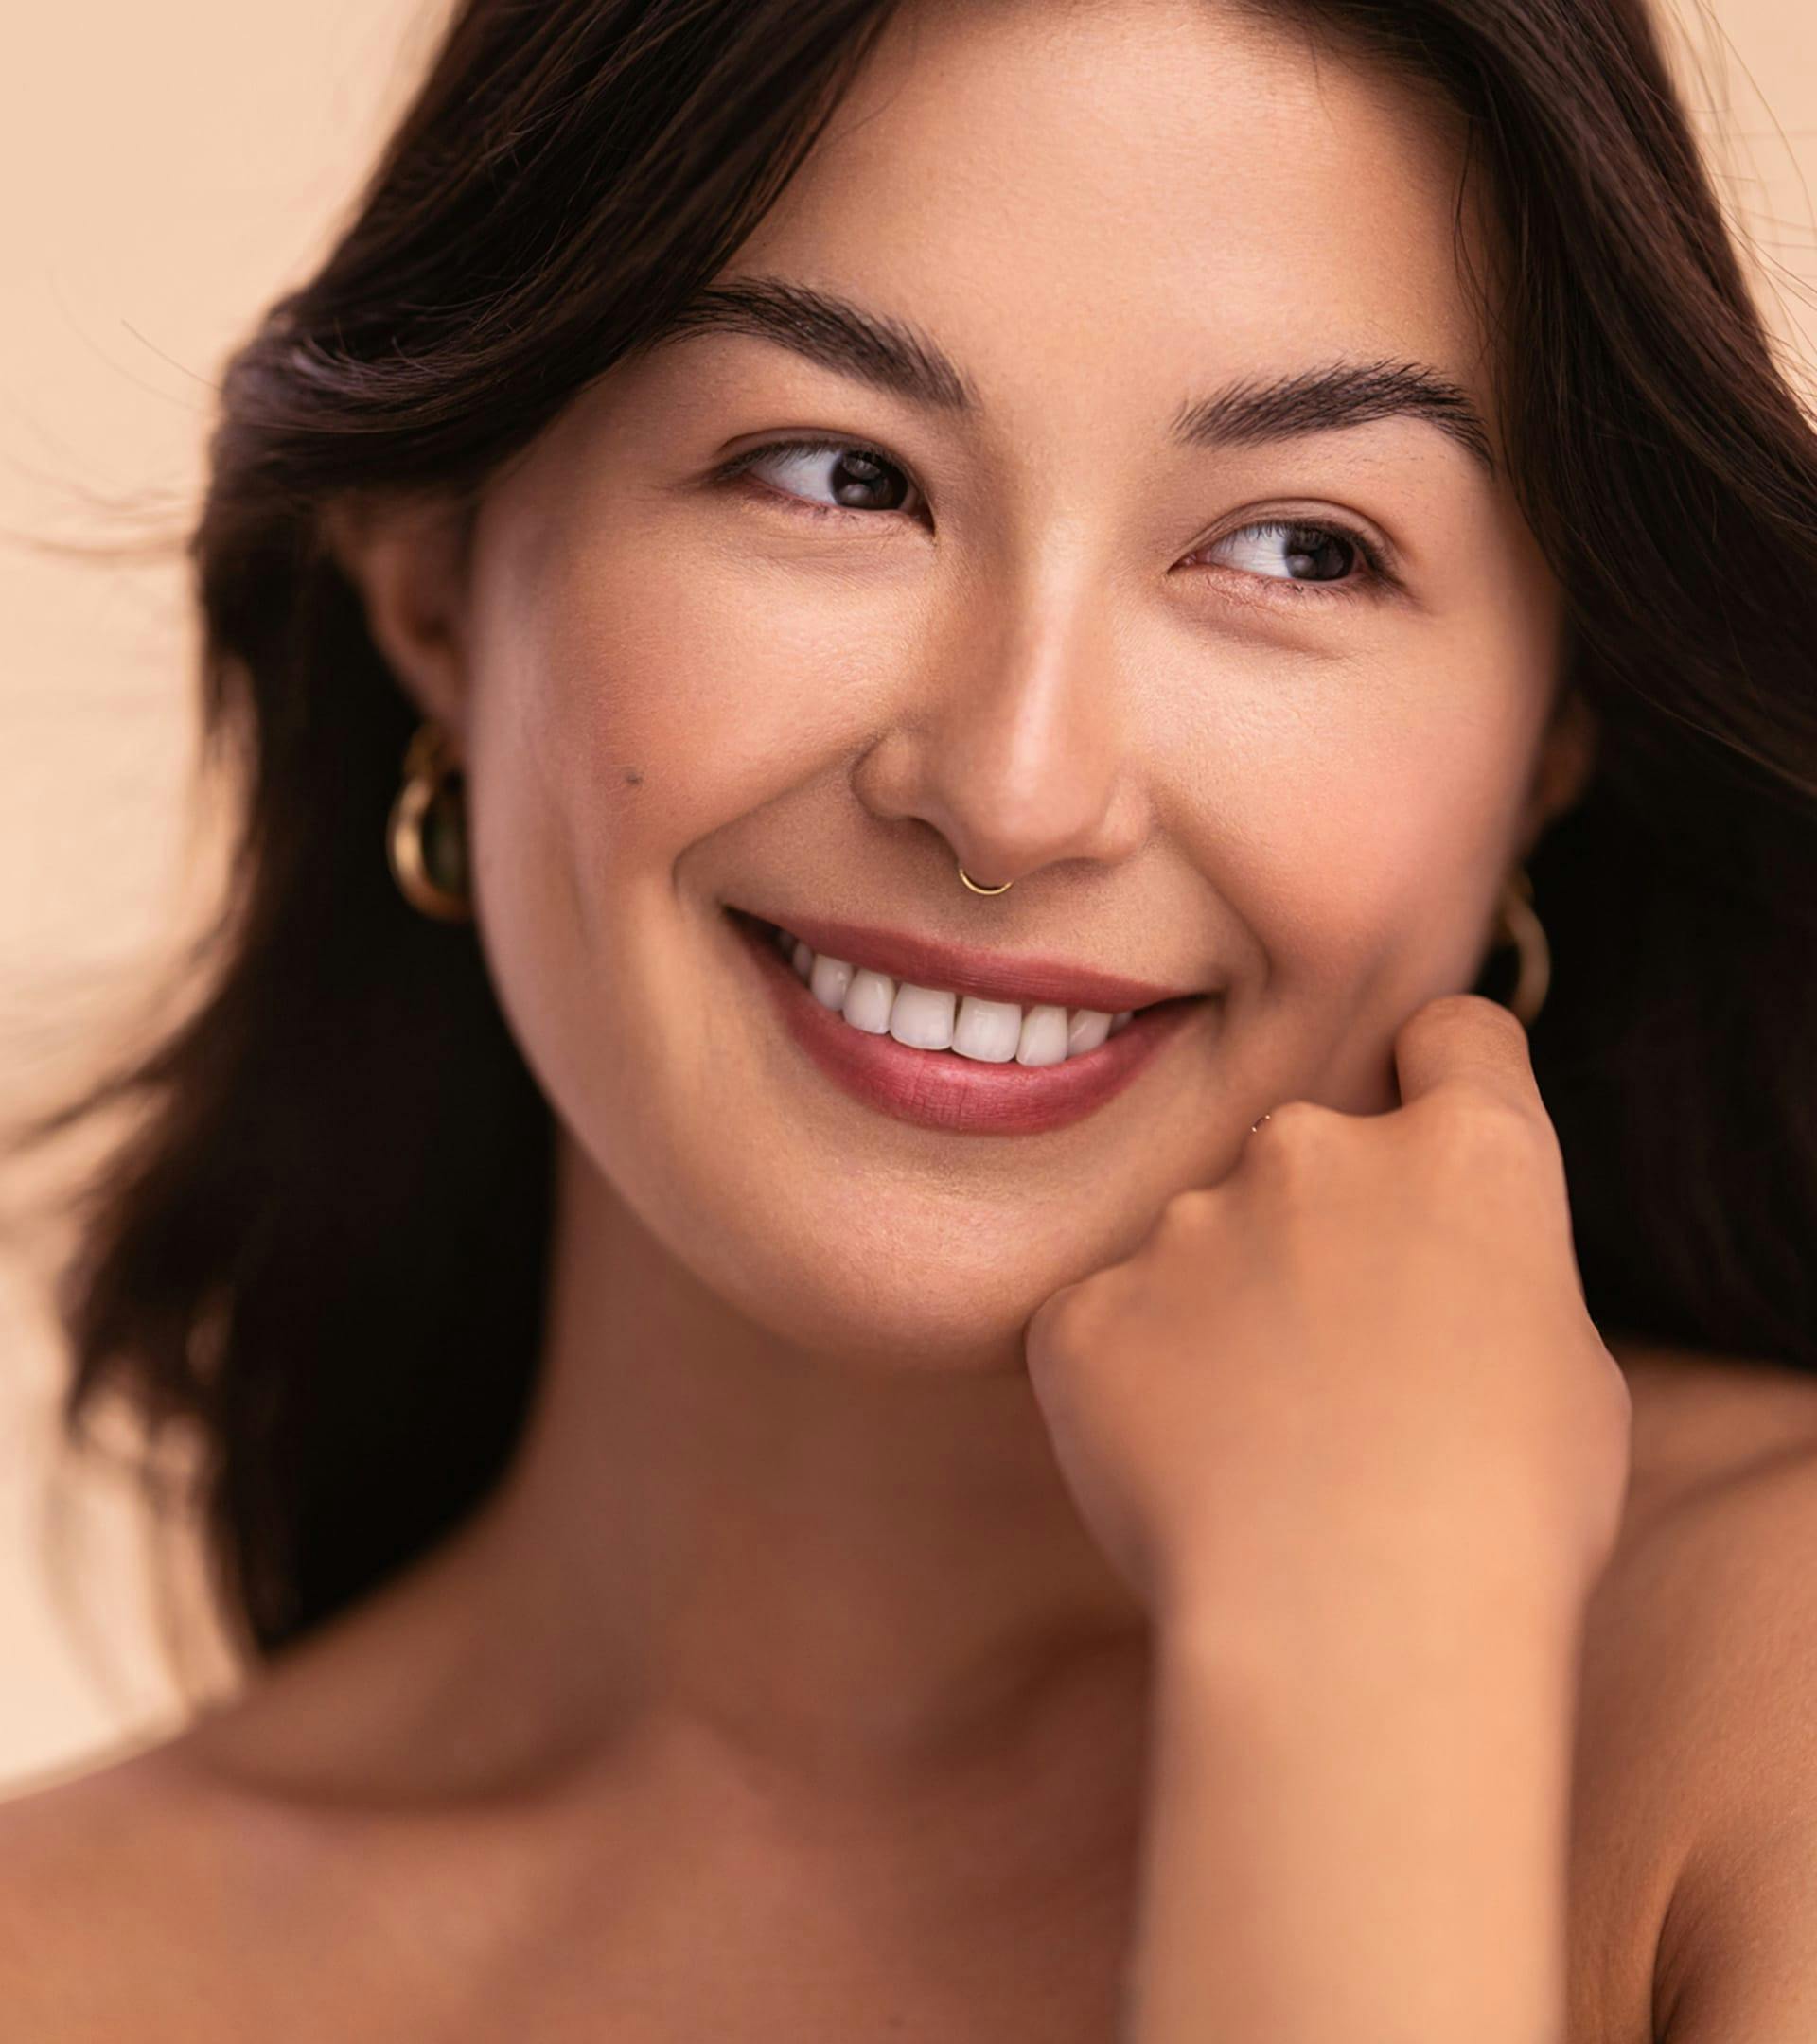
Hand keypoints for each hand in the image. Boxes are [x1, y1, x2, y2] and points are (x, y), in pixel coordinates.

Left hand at [1023, 993, 1632, 1635]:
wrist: (1351, 1629)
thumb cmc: (1501, 1524)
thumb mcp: (1569, 1379)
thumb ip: (1488, 1277)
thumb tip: (1439, 1276)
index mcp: (1465, 1154)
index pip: (1455, 1040)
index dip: (1442, 1084)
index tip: (1427, 1140)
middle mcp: (1314, 1151)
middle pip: (1308, 1150)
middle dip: (1314, 1228)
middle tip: (1332, 1364)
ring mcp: (1185, 1224)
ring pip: (1198, 1243)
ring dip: (1217, 1311)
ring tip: (1257, 1447)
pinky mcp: (1085, 1309)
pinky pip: (1106, 1328)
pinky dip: (1130, 1382)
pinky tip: (1178, 1472)